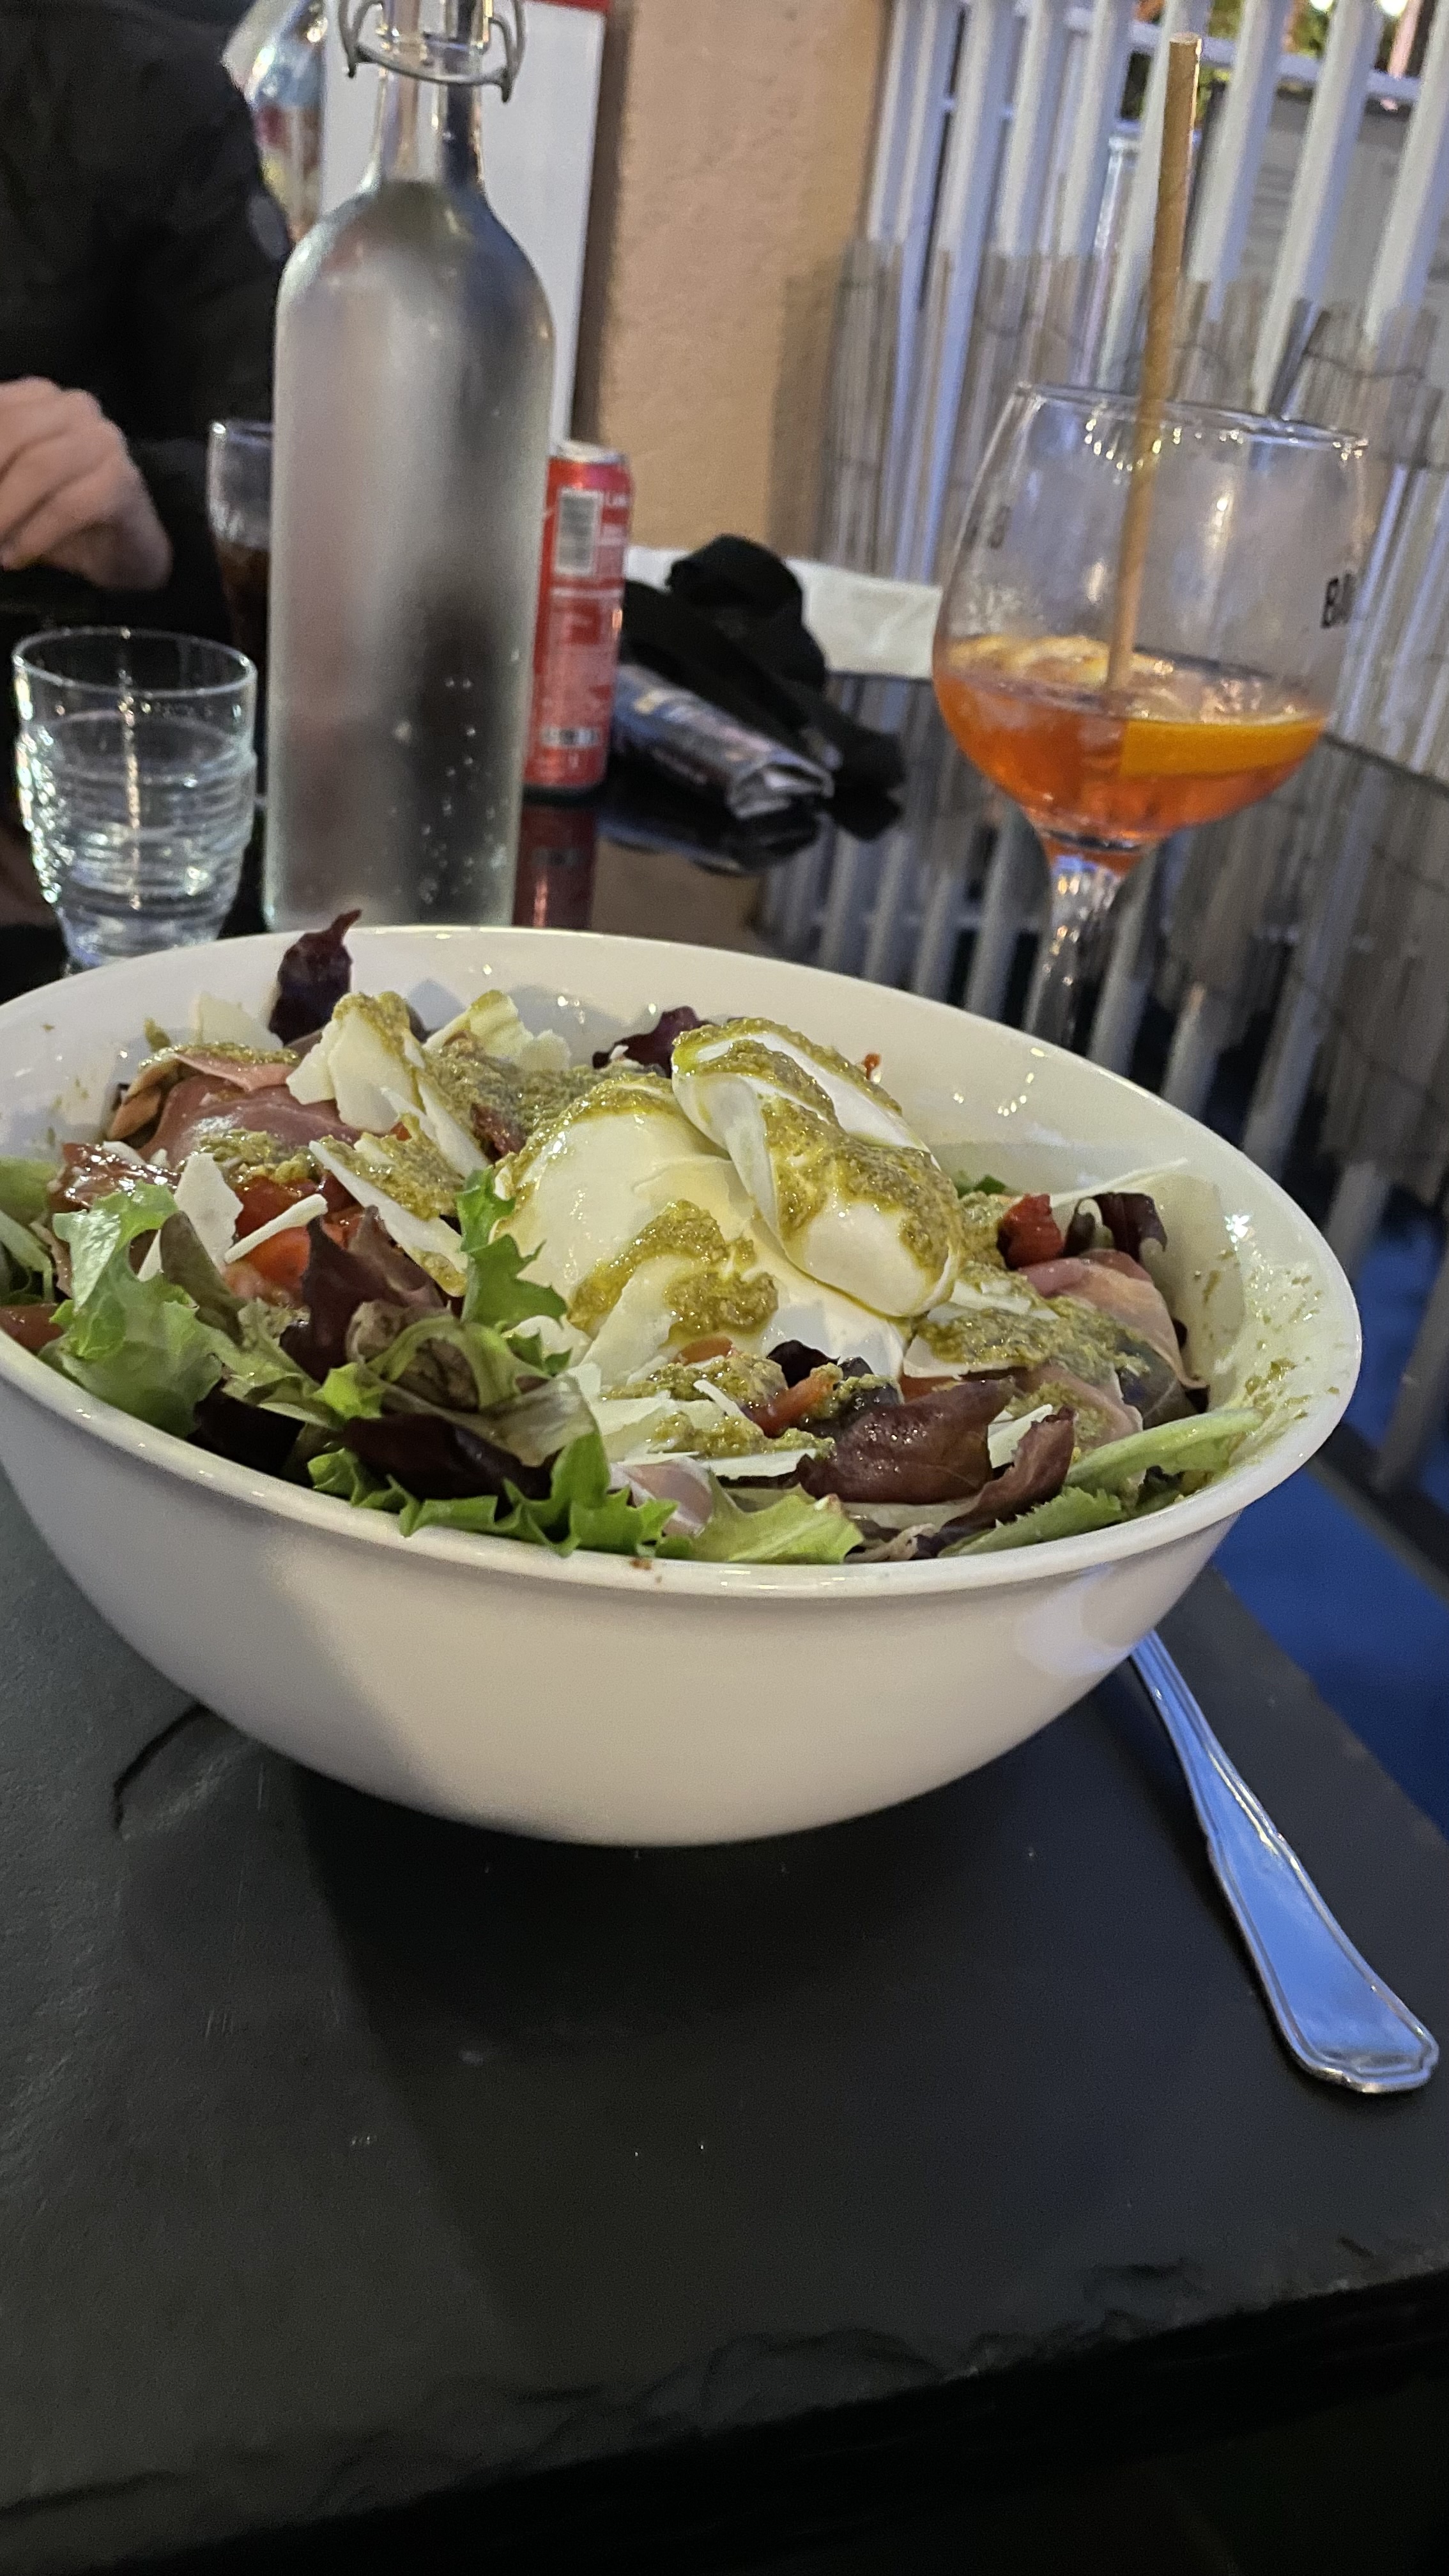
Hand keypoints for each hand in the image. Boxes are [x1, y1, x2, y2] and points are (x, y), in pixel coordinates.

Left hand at [0, 379, 171, 590]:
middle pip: (11, 431)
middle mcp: (75, 407)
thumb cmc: (58, 517)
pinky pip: (68, 506)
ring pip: (39, 467)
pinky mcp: (124, 483)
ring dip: (3, 512)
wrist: (128, 550)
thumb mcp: (7, 486)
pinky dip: (32, 536)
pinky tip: (13, 559)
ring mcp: (105, 441)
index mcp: (38, 396)